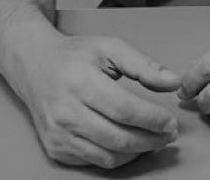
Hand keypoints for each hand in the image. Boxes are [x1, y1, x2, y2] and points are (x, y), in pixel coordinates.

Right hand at [19, 33, 180, 168]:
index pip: (124, 109)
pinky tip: (131, 145)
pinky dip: (117, 157)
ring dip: (137, 152)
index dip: (152, 119)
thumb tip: (173, 81)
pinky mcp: (55, 148)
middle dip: (150, 139)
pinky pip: (94, 161)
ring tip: (155, 140)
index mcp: (81, 82)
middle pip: (118, 137)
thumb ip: (143, 64)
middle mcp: (66, 112)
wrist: (35, 65)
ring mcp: (58, 134)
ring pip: (107, 155)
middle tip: (169, 134)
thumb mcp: (110, 47)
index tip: (171, 122)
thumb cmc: (75, 55)